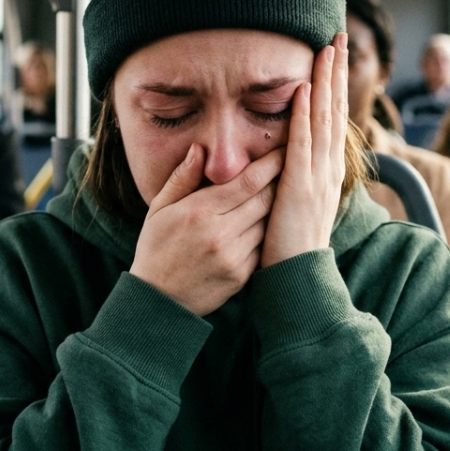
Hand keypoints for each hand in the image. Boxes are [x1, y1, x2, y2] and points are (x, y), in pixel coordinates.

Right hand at [130, 144, 282, 316]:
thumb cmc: (155, 250)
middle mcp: (220, 233)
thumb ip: (181, 178)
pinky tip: (270, 226)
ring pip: (267, 223)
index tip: (284, 149)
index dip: (270, 164)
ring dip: (276, 208)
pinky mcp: (241, 276)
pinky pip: (262, 247)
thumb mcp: (159, 210)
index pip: (247, 181)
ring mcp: (233, 256)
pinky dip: (267, 234)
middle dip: (281, 180)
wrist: (157, 301)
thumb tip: (199, 149)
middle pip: (265, 199)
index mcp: (200, 211)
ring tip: (285, 193)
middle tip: (294, 165)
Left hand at [261, 32, 347, 266]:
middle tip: (338, 35)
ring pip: (323, 119)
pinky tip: (302, 89)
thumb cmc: (290, 246)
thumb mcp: (295, 202)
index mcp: (328, 170)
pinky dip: (303, 115)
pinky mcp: (301, 188)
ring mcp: (318, 177)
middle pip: (335, 109)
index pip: (332, 118)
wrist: (298, 279)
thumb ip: (294, 176)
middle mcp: (329, 168)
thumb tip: (285, 154)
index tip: (333, 54)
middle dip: (336, 71)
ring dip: (325, 81)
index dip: (334, 84)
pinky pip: (302, 144)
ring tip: (326, 48)